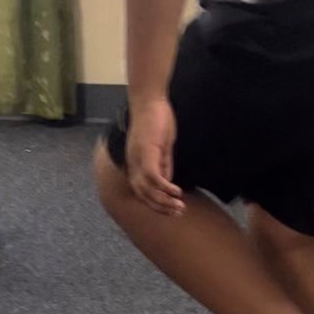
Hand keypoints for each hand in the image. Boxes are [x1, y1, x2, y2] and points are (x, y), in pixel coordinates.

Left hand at [125, 97, 183, 215]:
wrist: (149, 100)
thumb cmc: (156, 121)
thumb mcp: (161, 147)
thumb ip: (163, 164)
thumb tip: (167, 182)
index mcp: (135, 164)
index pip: (141, 192)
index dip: (155, 204)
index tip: (171, 211)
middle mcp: (133, 164)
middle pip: (142, 195)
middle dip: (160, 208)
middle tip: (178, 213)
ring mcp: (138, 159)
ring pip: (147, 189)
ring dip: (163, 201)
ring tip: (180, 207)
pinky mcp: (147, 152)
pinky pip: (153, 176)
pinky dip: (164, 187)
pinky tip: (177, 192)